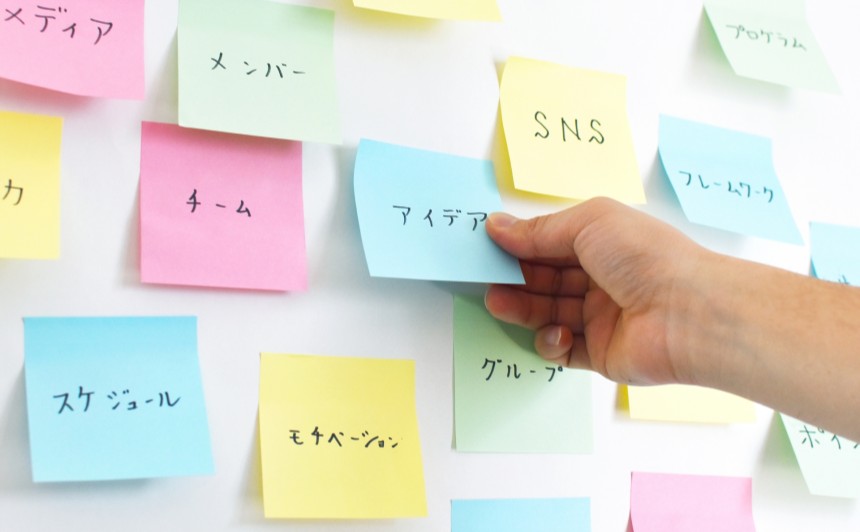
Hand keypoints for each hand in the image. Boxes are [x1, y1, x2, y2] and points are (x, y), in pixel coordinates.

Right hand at [484, 197, 704, 384]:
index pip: (551, 244)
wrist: (688, 314)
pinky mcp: (601, 354)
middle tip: (486, 279)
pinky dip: (551, 341)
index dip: (520, 245)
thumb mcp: (588, 224)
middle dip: (515, 278)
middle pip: (545, 280)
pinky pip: (563, 349)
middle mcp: (602, 279)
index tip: (488, 246)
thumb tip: (496, 225)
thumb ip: (539, 230)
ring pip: (548, 313)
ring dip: (521, 308)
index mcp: (603, 244)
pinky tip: (558, 332)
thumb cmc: (644, 257)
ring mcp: (601, 318)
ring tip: (498, 303)